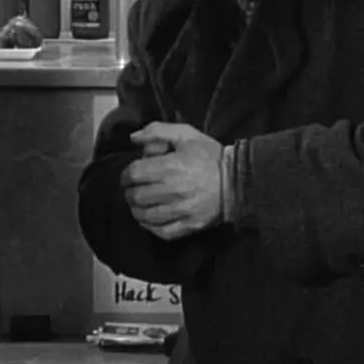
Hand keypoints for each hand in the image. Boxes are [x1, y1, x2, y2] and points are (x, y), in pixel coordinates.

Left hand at [121, 122, 223, 239]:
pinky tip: (149, 220)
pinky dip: (150, 227)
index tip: (128, 175)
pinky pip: (162, 232)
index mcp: (170, 166)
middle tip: (132, 190)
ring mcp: (182, 210)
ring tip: (138, 205)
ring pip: (146, 216)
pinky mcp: (190, 225)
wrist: (238, 179)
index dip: (126, 175)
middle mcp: (174, 190)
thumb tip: (133, 138)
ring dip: (136, 210)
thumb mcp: (186, 134)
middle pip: (136, 196)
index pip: (134, 174)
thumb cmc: (210, 156)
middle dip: (129, 192)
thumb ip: (157, 131)